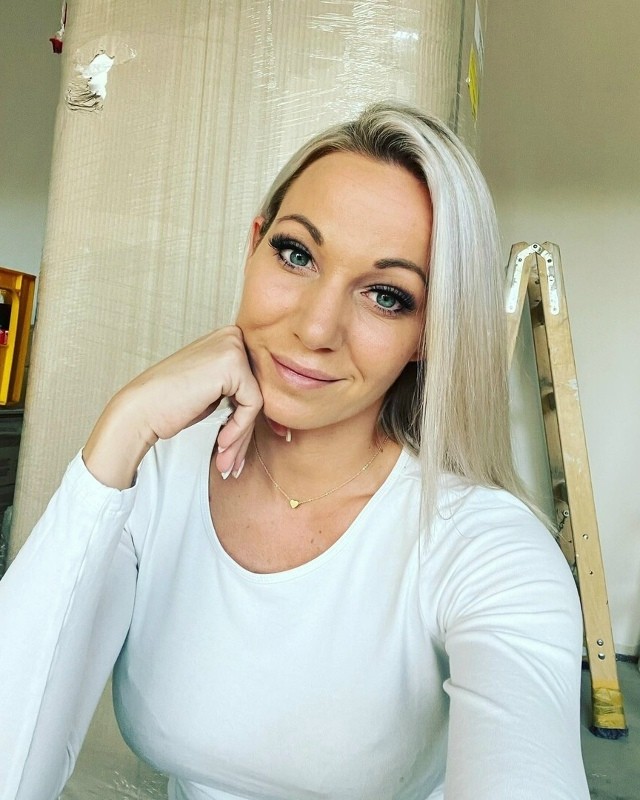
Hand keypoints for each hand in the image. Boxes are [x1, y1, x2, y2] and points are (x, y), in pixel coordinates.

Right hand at [82, 327, 262, 487]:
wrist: (140, 409)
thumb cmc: (172, 404)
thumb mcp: (215, 393)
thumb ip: (243, 392)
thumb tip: (281, 420)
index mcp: (229, 338)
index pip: (257, 381)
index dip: (257, 416)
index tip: (259, 442)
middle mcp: (233, 335)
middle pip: (259, 391)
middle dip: (247, 432)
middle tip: (234, 462)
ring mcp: (233, 346)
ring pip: (258, 401)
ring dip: (242, 437)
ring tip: (227, 462)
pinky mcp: (232, 363)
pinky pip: (253, 405)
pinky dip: (239, 429)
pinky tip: (221, 444)